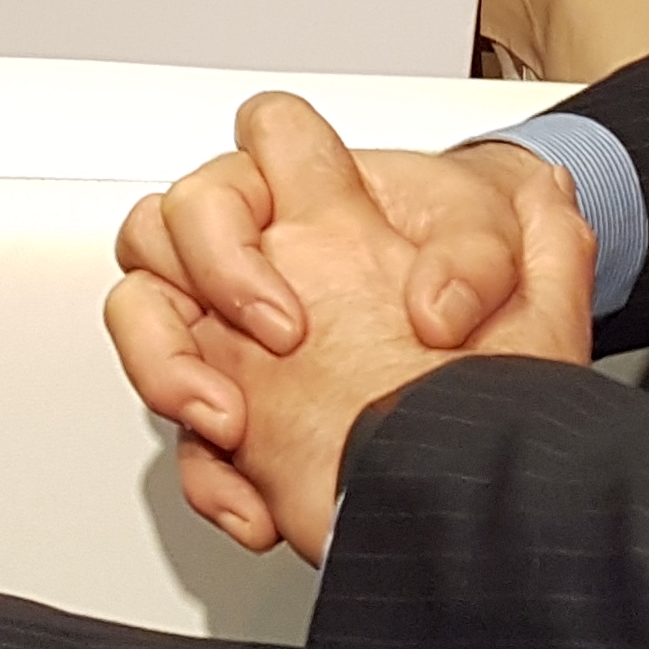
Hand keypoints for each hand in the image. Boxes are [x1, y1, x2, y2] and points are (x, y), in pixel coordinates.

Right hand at [105, 96, 592, 563]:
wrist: (495, 365)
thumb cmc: (483, 278)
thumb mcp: (506, 255)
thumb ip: (481, 261)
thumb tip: (439, 307)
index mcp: (321, 193)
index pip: (263, 138)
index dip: (267, 196)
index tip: (302, 290)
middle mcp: (259, 248)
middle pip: (164, 224)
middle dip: (205, 282)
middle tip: (280, 344)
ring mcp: (235, 327)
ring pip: (143, 315)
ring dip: (166, 368)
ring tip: (227, 425)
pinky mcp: (241, 409)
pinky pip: (188, 438)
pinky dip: (212, 479)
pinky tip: (258, 510)